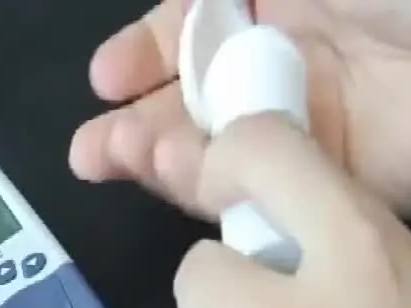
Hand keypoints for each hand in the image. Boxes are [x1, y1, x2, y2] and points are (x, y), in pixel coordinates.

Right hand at [70, 0, 410, 216]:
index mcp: (280, 2)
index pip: (190, 34)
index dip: (144, 55)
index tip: (107, 78)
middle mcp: (280, 63)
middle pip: (188, 101)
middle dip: (133, 122)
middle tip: (91, 150)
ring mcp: (299, 123)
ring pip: (208, 150)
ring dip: (152, 156)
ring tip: (112, 158)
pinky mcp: (320, 177)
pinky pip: (247, 186)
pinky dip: (203, 184)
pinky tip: (167, 174)